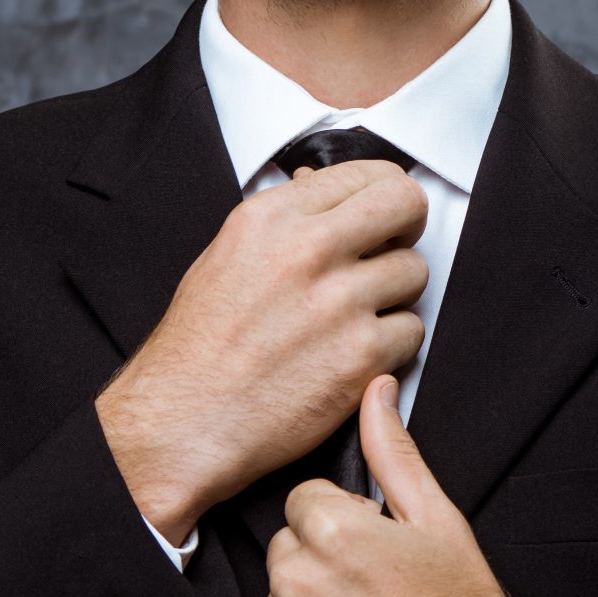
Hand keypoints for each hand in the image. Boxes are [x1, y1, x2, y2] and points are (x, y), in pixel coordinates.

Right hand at [96, 160, 428, 542]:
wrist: (183, 422)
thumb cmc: (196, 350)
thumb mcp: (226, 257)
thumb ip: (283, 220)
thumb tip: (317, 184)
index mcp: (271, 218)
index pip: (365, 174)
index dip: (382, 195)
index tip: (383, 215)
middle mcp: (308, 250)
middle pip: (404, 205)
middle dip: (407, 227)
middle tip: (391, 250)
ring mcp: (339, 302)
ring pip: (414, 273)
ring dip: (394, 295)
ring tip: (354, 317)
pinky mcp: (361, 355)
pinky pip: (411, 332)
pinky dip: (391, 347)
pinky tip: (351, 355)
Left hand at [261, 372, 537, 596]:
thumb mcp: (437, 521)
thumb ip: (392, 452)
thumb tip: (376, 390)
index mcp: (333, 535)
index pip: (303, 504)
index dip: (343, 526)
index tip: (377, 554)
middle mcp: (299, 585)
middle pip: (286, 551)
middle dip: (321, 565)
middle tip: (376, 595)